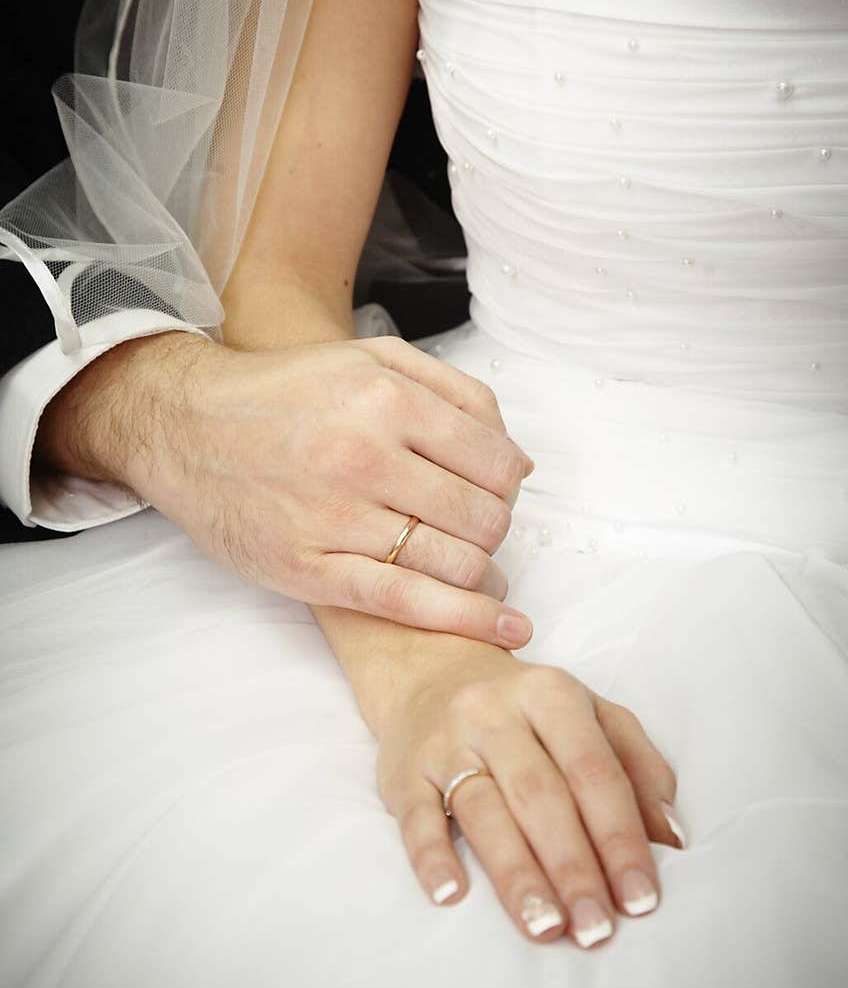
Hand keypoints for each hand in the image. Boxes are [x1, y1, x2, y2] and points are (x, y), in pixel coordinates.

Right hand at [35, 330, 535, 647]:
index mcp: (387, 399)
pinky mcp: (311, 569)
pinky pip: (407, 602)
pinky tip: (506, 627)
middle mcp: (364, 456)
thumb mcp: (372, 360)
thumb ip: (457, 395)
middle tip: (472, 527)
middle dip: (493, 528)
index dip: (508, 485)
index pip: (497, 463)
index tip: (492, 491)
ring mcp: (336, 518)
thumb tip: (520, 462)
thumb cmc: (288, 393)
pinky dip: (466, 619)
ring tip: (471, 566)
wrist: (186, 427)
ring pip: (454, 563)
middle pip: (483, 517)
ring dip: (480, 572)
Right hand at [375, 640, 682, 948]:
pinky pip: (415, 816)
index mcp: (552, 694)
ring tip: (545, 926)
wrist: (427, 667)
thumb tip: (671, 838)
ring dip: (515, 873)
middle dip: (574, 867)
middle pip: (541, 795)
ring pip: (483, 810)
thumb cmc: (523, 707)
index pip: (594, 771)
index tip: (640, 898)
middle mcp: (495, 712)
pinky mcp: (403, 771)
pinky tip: (451, 894)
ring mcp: (446, 741)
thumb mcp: (589, 713)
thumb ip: (637, 765)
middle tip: (597, 928)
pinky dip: (431, 856)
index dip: (620, 837)